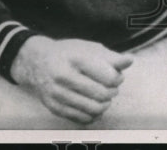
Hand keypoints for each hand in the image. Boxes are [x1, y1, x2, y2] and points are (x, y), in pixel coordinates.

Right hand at [9, 36, 132, 123]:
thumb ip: (110, 56)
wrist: (36, 62)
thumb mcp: (88, 47)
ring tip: (103, 97)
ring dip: (104, 105)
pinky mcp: (54, 107)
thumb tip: (129, 60)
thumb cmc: (68, 53)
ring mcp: (57, 94)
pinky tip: (92, 105)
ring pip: (93, 109)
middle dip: (112, 92)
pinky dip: (92, 114)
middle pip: (102, 94)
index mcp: (76, 59)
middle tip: (110, 87)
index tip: (115, 76)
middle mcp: (64, 77)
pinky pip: (81, 118)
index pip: (108, 76)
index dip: (117, 78)